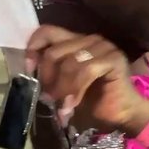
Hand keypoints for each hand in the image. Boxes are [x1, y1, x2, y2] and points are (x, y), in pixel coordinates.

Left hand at [26, 26, 148, 132]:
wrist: (119, 116)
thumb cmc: (91, 101)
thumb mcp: (62, 86)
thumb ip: (50, 74)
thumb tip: (29, 73)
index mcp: (74, 41)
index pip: (46, 32)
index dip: (33, 49)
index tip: (29, 71)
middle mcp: (88, 39)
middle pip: (54, 50)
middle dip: (47, 78)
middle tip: (49, 98)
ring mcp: (103, 47)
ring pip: (69, 61)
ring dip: (62, 87)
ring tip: (62, 106)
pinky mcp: (114, 58)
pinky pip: (87, 70)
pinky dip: (76, 89)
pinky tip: (73, 104)